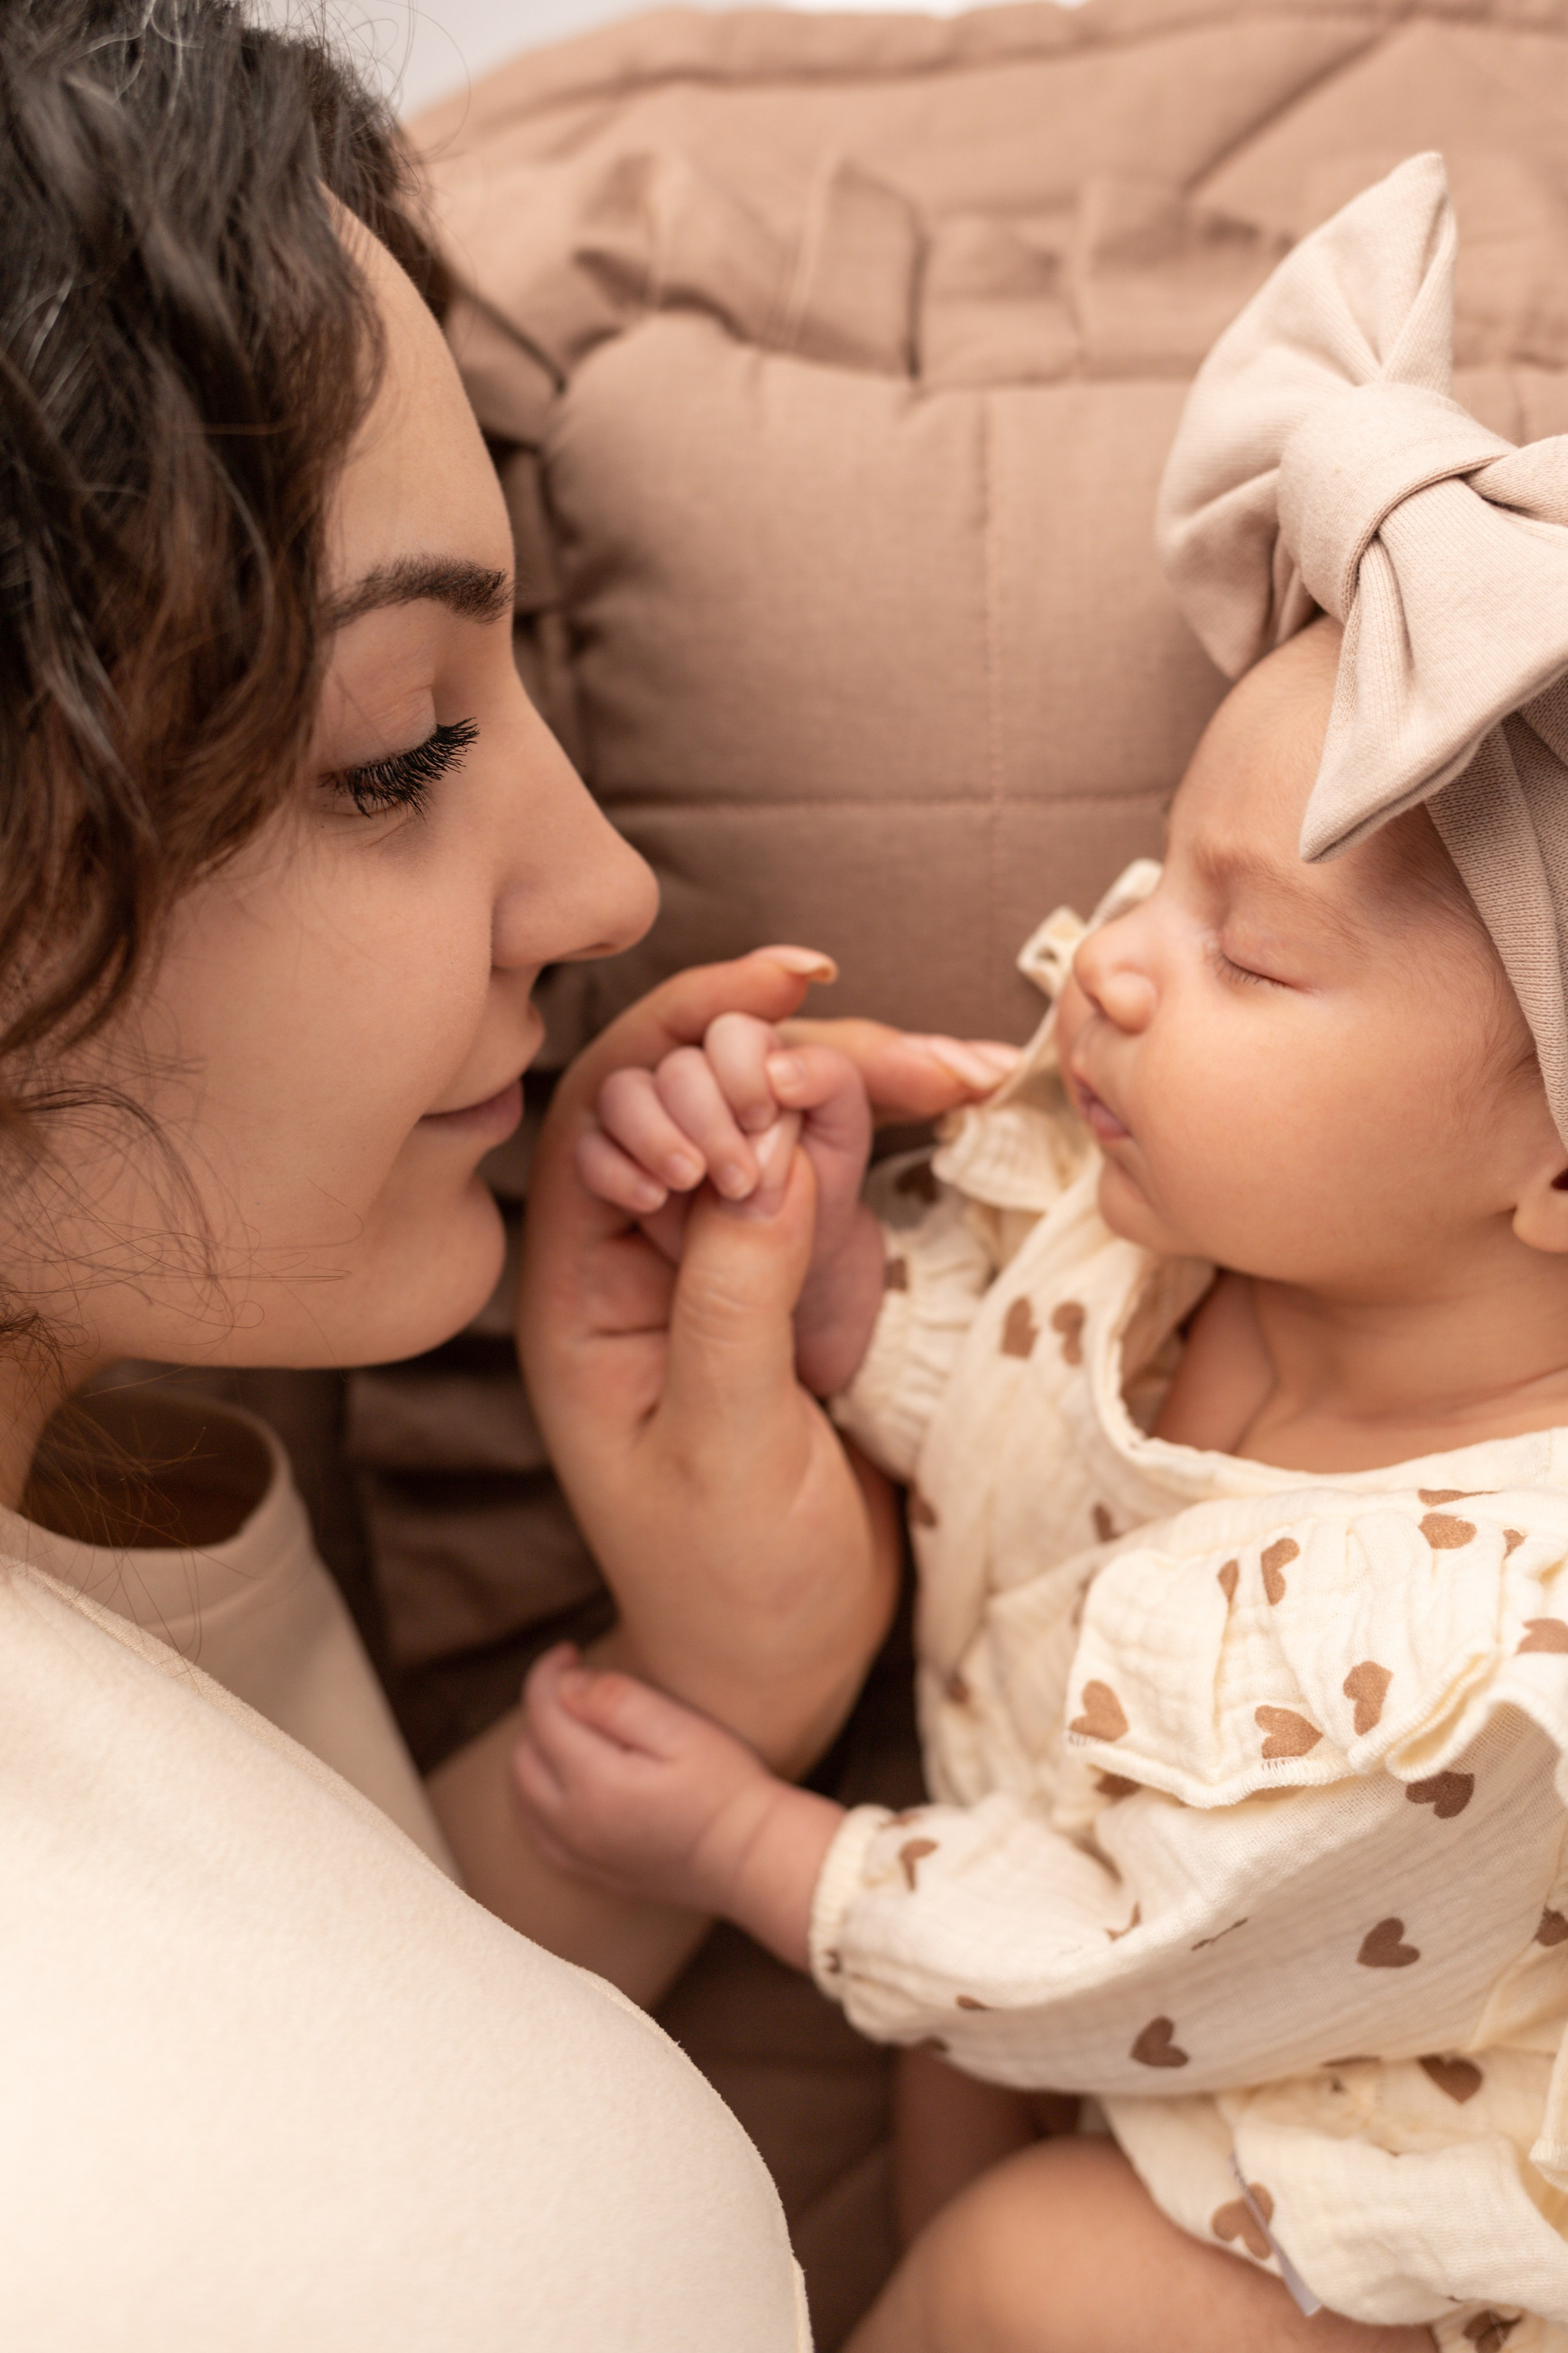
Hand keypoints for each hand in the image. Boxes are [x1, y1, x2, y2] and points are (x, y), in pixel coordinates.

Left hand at [513, 1645, 842, 1969]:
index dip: (548, 1673)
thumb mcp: (682, 1730)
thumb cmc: (726, 1787)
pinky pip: (537, 1833)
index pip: (543, 1713)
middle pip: (525, 1753)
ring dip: (533, 1751)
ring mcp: (580, 1853)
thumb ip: (618, 1701)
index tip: (570, 1650)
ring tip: (566, 1722)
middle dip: (540, 1708)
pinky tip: (556, 1781)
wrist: (753, 1859)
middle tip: (573, 1680)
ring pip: (523, 1794)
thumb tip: (566, 1683)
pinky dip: (533, 1799)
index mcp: (594, 1781)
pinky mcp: (592, 1872)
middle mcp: (574, 1823)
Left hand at [518, 948, 1014, 1773]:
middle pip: (696, 1085)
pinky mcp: (803, 1263)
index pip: (602, 1113)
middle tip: (909, 1064)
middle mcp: (644, 1247)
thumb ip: (735, 1300)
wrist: (784, 1656)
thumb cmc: (725, 1580)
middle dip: (792, 1051)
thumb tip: (766, 1147)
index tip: (771, 1046)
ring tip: (960, 1067)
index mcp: (578, 1288)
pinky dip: (892, 1117)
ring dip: (862, 1069)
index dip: (677, 1048)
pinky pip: (835, 1158)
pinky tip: (958, 1085)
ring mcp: (728, 1247)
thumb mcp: (722, 1450)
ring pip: (774, 1109)